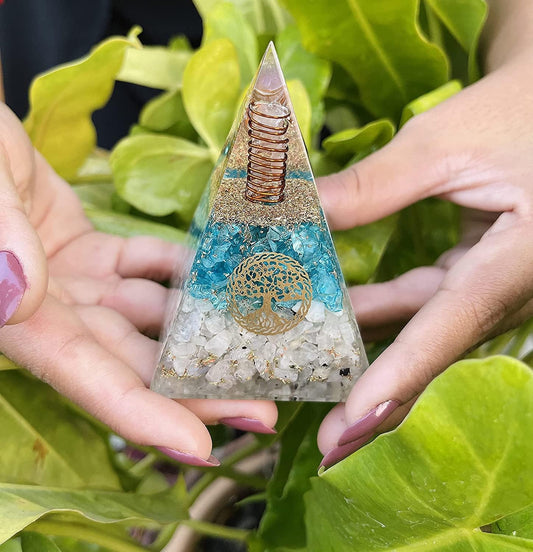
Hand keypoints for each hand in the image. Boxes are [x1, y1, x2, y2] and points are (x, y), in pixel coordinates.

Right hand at [0, 104, 276, 465]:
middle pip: (136, 363)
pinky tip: (221, 275)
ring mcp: (78, 285)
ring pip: (150, 318)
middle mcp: (56, 313)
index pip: (88, 378)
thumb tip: (17, 297)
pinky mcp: (94, 254)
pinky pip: (147, 269)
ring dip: (202, 332)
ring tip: (262, 342)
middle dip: (198, 390)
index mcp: (23, 318)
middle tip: (263, 408)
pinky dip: (181, 273)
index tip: (201, 448)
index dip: (142, 417)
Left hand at [316, 47, 532, 467]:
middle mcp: (507, 288)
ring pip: (422, 332)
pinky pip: (422, 307)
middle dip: (378, 396)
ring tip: (309, 376)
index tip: (352, 429)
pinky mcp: (473, 278)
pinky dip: (378, 312)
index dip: (399, 379)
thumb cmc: (516, 115)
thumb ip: (374, 185)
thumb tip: (301, 212)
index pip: (449, 328)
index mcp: (517, 259)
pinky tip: (332, 315)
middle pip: (433, 351)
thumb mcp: (445, 144)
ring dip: (366, 353)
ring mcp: (490, 287)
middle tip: (325, 443)